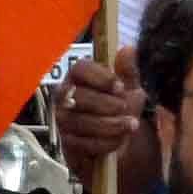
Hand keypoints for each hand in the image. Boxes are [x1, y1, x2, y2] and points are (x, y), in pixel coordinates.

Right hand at [53, 47, 146, 169]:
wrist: (116, 137)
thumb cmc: (118, 107)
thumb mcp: (129, 88)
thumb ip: (128, 71)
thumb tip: (129, 50)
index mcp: (79, 76)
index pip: (80, 69)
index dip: (101, 77)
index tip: (120, 87)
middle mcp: (65, 95)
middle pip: (79, 96)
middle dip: (106, 104)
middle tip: (125, 108)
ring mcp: (63, 119)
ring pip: (81, 121)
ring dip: (109, 124)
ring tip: (129, 125)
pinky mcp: (66, 142)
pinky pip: (82, 143)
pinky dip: (104, 142)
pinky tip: (119, 139)